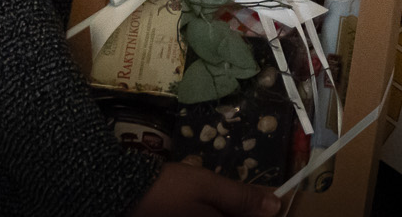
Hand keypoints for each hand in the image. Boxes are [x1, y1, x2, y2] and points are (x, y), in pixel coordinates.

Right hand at [129, 163, 282, 216]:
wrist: (125, 192)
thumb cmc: (171, 188)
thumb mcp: (209, 186)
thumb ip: (242, 198)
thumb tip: (276, 206)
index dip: (262, 215)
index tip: (271, 202)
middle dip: (246, 212)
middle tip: (255, 199)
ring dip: (231, 211)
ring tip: (229, 199)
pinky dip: (215, 212)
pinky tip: (213, 205)